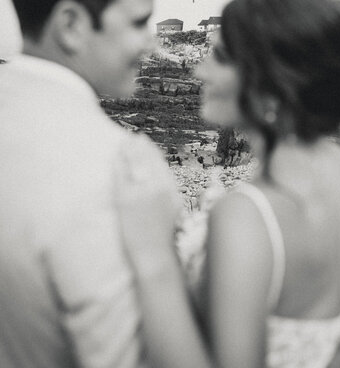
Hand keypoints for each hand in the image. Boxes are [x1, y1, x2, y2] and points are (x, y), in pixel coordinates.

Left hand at [114, 138, 178, 268]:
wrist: (155, 256)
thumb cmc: (164, 237)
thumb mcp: (174, 210)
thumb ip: (169, 193)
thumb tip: (162, 181)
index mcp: (169, 189)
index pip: (159, 162)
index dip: (151, 149)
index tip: (144, 141)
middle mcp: (156, 187)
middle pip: (146, 159)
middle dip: (138, 146)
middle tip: (132, 136)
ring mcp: (140, 193)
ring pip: (133, 165)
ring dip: (127, 151)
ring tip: (122, 142)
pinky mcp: (126, 201)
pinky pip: (120, 178)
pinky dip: (117, 166)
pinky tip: (113, 158)